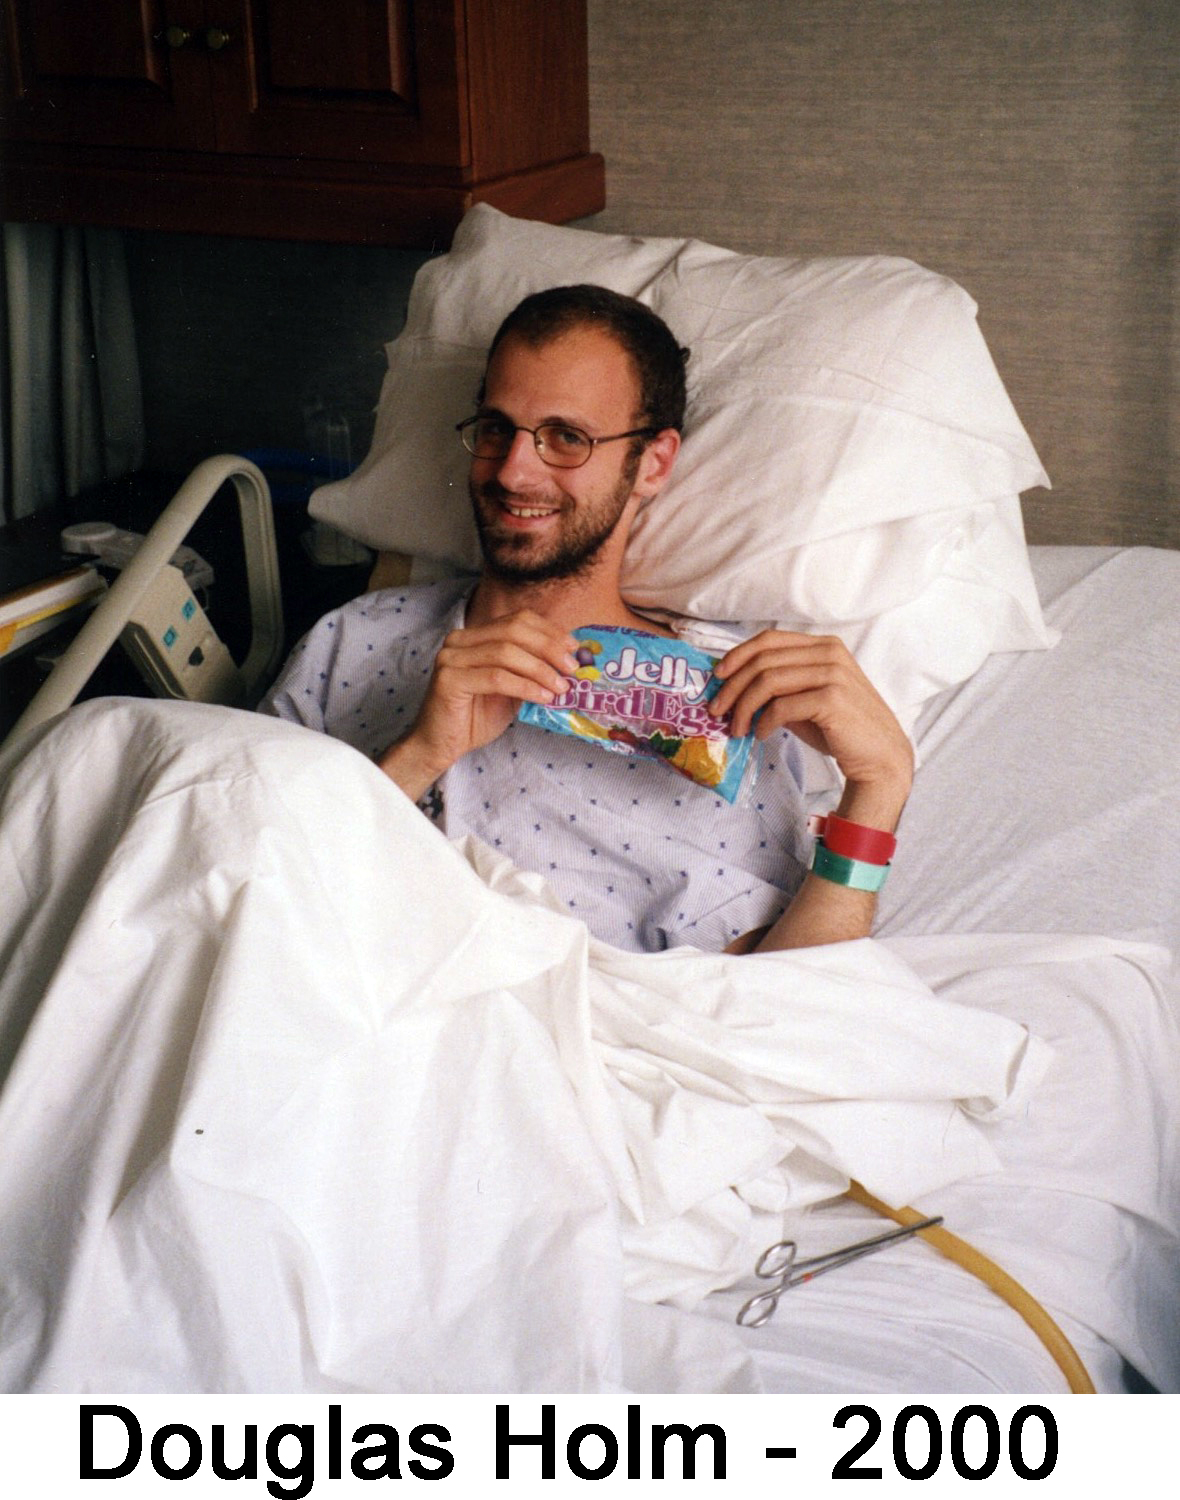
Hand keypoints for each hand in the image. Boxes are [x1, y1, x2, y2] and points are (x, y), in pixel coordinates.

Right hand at [378, 611, 577, 797]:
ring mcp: (451, 657)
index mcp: (475, 636)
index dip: (549, 631)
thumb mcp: (512, 689)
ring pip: (506, 652)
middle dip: (548, 648)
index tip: (573, 649)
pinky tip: (542, 697)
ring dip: (540, 669)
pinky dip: (524, 686)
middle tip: (572, 668)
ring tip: (560, 687)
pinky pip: (496, 677)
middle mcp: (460, 640)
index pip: (517, 620)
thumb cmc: (475, 717)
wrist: (442, 745)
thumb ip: (530, 671)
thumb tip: (568, 661)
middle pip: (513, 631)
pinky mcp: (449, 679)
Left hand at [711, 630, 912, 827]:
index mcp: (823, 645)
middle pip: (763, 660)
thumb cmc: (840, 728)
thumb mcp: (806, 699)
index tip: (717, 677)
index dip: (737, 655)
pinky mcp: (832, 699)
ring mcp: (833, 674)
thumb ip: (779, 687)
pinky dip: (763, 721)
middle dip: (732, 687)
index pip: (769, 639)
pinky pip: (782, 706)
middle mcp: (829, 653)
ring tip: (737, 729)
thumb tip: (733, 685)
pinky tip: (760, 734)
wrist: (879, 756)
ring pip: (768, 681)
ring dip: (744, 707)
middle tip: (717, 711)